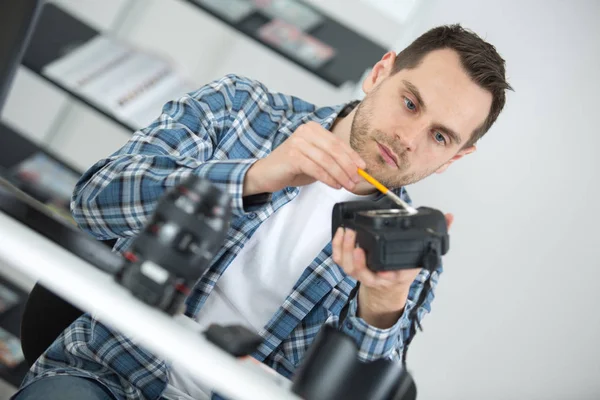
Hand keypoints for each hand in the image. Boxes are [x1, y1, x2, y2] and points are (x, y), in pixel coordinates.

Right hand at [243, 121, 365, 194]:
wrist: (266, 174)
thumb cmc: (292, 167)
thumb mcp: (316, 161)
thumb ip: (333, 161)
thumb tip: (356, 169)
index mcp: (313, 129)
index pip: (338, 142)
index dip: (352, 155)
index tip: (363, 167)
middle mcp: (305, 131)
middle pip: (335, 150)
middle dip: (349, 166)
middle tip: (357, 179)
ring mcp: (298, 142)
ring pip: (327, 160)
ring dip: (341, 175)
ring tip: (348, 185)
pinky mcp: (293, 156)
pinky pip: (317, 168)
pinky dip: (328, 178)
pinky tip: (335, 185)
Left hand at [332, 213, 453, 327]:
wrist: (389, 286)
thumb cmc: (403, 270)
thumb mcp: (422, 257)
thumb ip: (435, 237)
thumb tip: (449, 218)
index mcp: (393, 277)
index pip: (389, 278)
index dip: (386, 276)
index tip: (385, 273)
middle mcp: (375, 277)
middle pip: (361, 272)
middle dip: (357, 260)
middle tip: (356, 242)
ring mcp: (361, 273)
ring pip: (347, 267)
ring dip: (344, 250)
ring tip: (347, 232)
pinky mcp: (350, 266)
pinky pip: (339, 259)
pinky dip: (337, 247)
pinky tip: (340, 233)